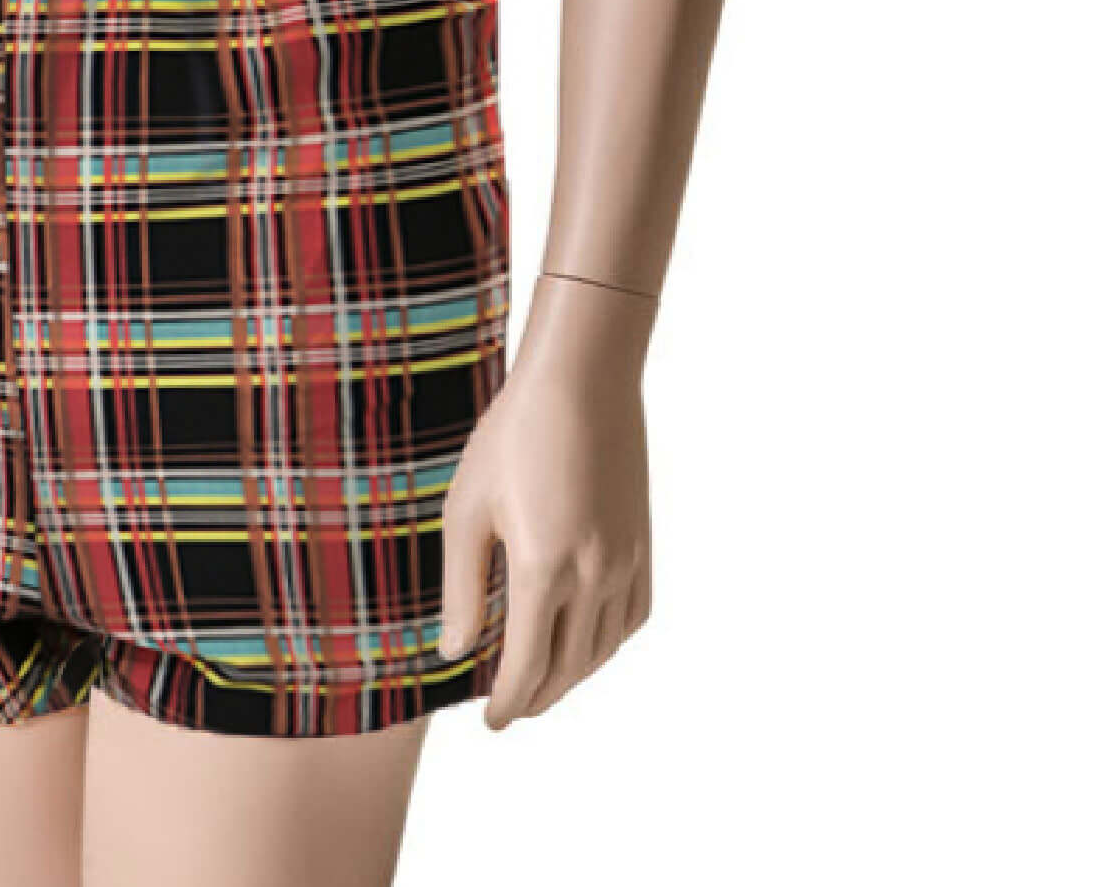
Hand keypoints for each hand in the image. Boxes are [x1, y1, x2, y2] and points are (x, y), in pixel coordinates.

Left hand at [437, 282, 652, 725]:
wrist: (582, 379)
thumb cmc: (512, 435)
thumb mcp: (467, 508)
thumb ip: (462, 588)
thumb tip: (456, 652)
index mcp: (543, 571)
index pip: (527, 667)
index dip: (508, 702)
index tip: (492, 721)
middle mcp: (593, 576)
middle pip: (567, 668)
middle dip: (537, 696)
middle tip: (512, 708)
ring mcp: (626, 562)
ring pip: (602, 649)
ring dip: (572, 676)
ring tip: (542, 680)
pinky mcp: (643, 544)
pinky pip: (631, 618)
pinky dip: (607, 643)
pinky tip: (586, 640)